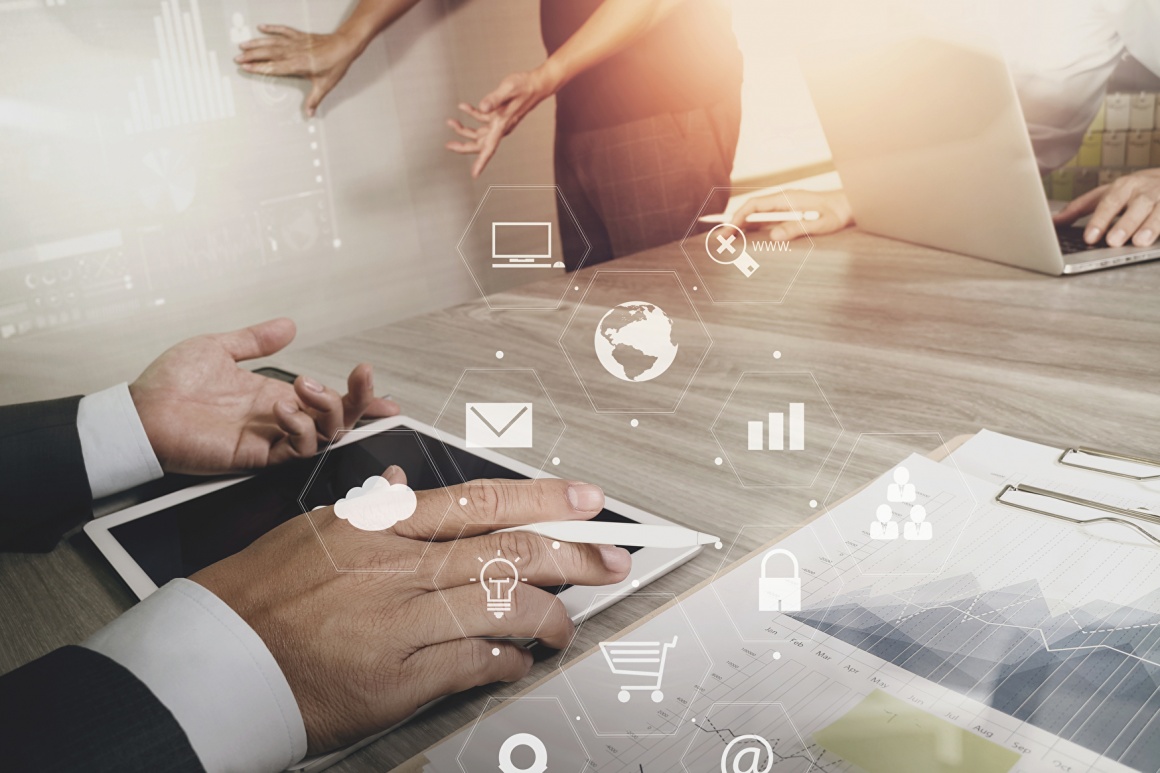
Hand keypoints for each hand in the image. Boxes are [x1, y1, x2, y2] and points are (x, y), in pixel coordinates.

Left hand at [129, 318, 398, 474]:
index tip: (386, 398)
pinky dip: (301, 428)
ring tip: (305, 386)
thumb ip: (256, 340)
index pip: (329, 401)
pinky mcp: (258, 457)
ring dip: (329, 408)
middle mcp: (280, 419)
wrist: (140, 412)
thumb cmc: (169, 384)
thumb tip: (289, 325)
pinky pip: (297, 451)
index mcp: (275, 395)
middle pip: (339, 420)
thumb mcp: (218, 348)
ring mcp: (271, 440)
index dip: (359, 401)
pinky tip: (284, 408)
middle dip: (359, 399)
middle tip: (360, 375)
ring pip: (326, 435)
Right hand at [193, 471, 629, 753]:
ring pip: (502, 607)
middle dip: (572, 554)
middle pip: (507, 551)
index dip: (541, 498)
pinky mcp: (398, 679)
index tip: (584, 500)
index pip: (478, 502)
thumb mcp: (311, 531)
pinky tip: (518, 660)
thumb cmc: (257, 596)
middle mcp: (396, 568)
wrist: (213, 664)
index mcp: (377, 526)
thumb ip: (370, 507)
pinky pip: (475, 663)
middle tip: (612, 558)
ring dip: (548, 617)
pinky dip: (507, 660)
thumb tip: (407, 482)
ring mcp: (399, 623)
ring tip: (564, 624)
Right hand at [234, 24, 362, 116]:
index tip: (245, 67)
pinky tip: (261, 27)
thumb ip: (314, 99)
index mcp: (297, 65)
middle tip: (237, 58)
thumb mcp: (325, 85)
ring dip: (256, 43)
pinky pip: (282, 30)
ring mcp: (295, 42)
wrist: (344, 46)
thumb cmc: (336, 64)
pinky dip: (272, 28)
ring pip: (271, 41)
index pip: (272, 67)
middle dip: (251, 55)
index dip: (258, 67)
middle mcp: (293, 52)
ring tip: (243, 45)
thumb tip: (309, 113)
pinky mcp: (299, 35)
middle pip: (267, 53)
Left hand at [446, 65, 560, 177]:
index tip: (474, 174)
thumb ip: (494, 99)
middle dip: (463, 146)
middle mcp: (500, 127)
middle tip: (448, 145)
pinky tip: (463, 106)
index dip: (481, 162)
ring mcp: (499, 122)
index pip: (490, 148)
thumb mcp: (508, 89)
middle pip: (480, 144)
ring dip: (464, 130)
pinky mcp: (498, 115)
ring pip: (479, 133)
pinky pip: (482, 119)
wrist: (536, 84)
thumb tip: (481, 108)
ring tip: (451, 123)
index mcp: (502, 125)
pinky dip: (471, 114)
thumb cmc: (525, 87)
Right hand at [730, 189, 853, 241]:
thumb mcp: (819, 224)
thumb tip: (773, 235)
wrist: (850, 207)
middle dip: (733, 223)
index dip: (739, 217)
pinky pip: (764, 221)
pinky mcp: (787, 215)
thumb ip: (796, 228)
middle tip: (718, 239)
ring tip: (725, 240)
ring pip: (755, 216)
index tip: (728, 230)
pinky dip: (751, 228)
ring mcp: (784, 207)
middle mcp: (782, 201)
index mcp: (786, 199)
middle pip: (751, 210)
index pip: (755, 205)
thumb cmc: (837, 214)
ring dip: (740, 227)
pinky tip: (744, 237)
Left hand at [1053, 169, 1159, 246]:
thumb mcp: (1107, 194)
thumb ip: (1080, 208)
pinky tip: (1159, 241)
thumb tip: (1052, 221)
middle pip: (1136, 204)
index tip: (1090, 237)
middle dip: (1125, 223)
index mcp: (1124, 186)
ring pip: (1159, 210)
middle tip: (1113, 241)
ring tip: (1140, 242)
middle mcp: (1145, 189)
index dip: (1100, 220)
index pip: (1109, 202)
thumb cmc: (1134, 189)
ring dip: (1150, 226)